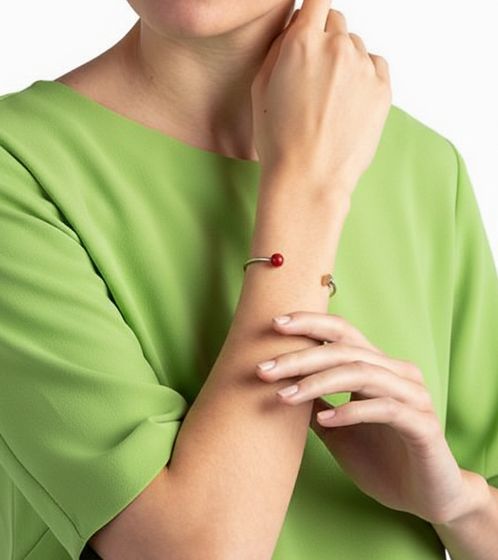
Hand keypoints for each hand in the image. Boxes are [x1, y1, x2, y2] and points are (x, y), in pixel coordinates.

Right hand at [251, 0, 391, 196]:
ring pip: (356, 46)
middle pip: (337, 21)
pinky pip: (375, 66)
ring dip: (344, 60)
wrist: (308, 179)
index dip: (313, 8)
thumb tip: (295, 28)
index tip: (312, 20)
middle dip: (325, 38)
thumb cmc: (279, 140)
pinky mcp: (383, 89)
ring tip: (330, 97)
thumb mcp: (260, 88)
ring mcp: (364, 67)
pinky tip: (348, 101)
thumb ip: (279, 48)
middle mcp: (337, 47)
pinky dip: (364, 75)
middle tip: (314, 72)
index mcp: (302, 43)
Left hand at [255, 311, 475, 523]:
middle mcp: (397, 373)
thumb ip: (314, 404)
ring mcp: (413, 396)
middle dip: (300, 357)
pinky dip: (352, 411)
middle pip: (345, 350)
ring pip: (361, 373)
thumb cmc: (379, 457)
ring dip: (318, 383)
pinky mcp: (423, 425)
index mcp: (377, 367)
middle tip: (264, 369)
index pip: (342, 332)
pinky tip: (326, 421)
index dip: (310, 322)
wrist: (425, 497)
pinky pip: (385, 408)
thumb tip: (276, 385)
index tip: (274, 324)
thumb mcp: (335, 428)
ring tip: (284, 397)